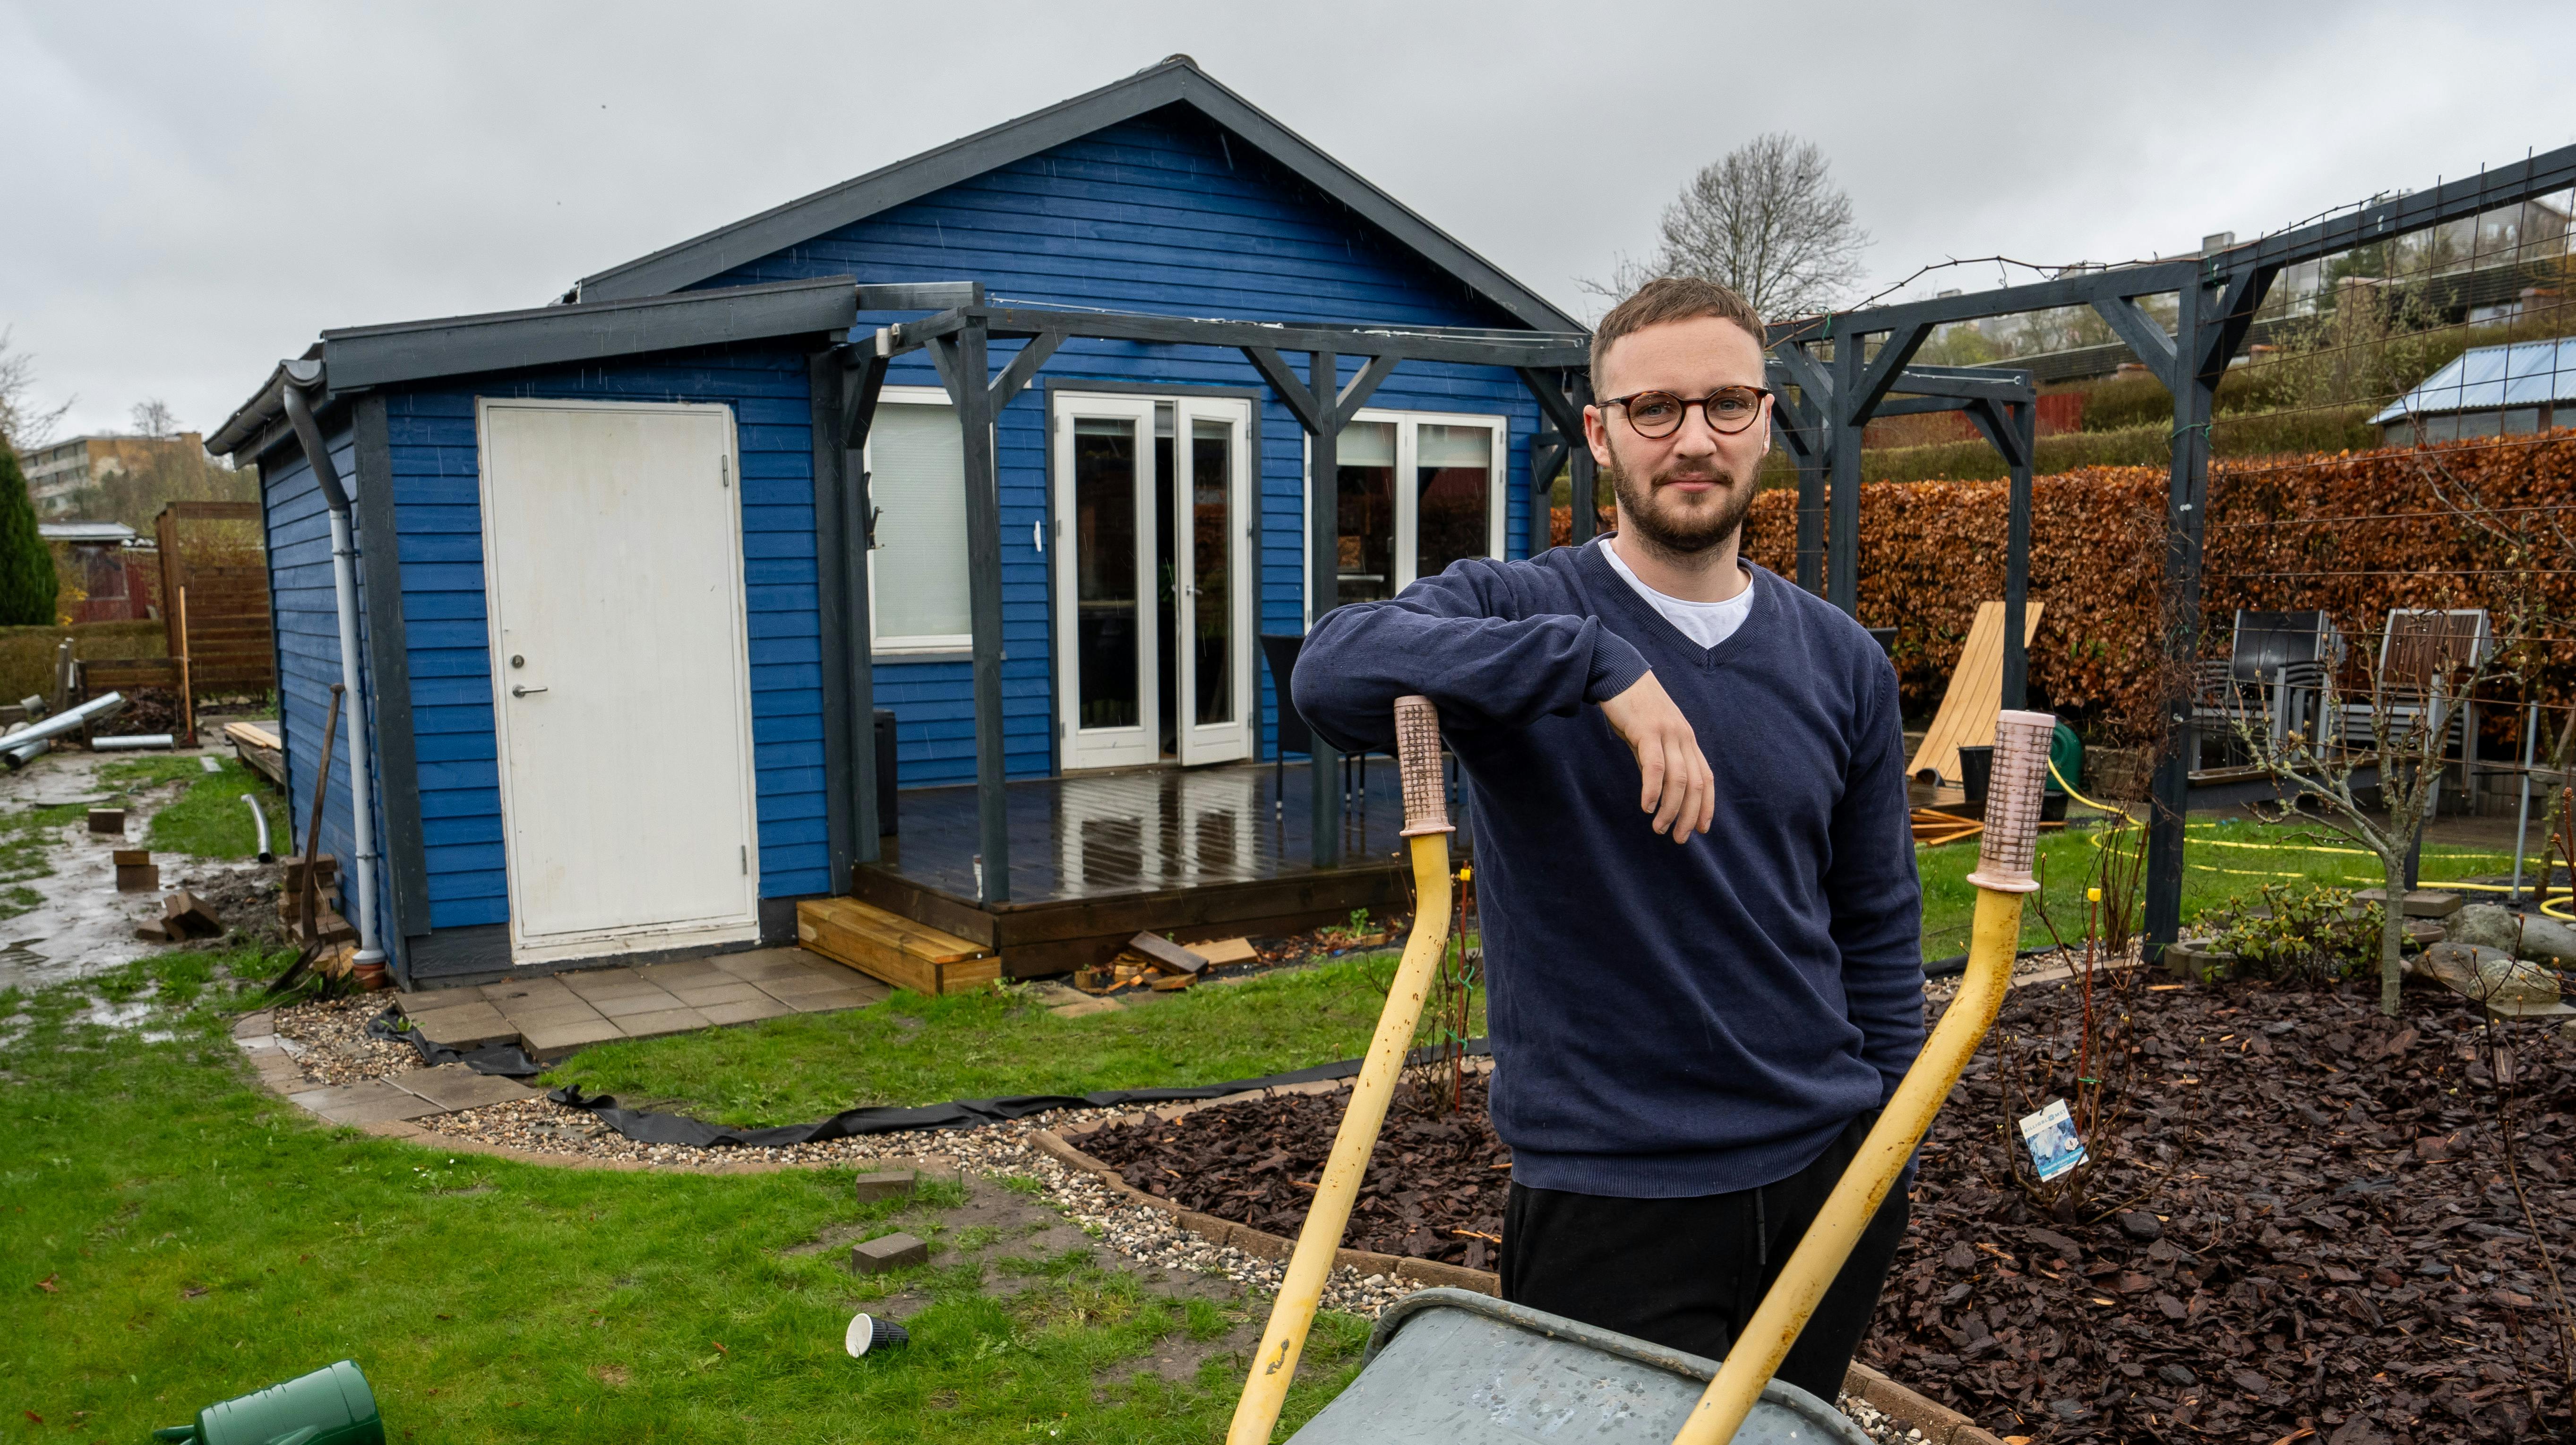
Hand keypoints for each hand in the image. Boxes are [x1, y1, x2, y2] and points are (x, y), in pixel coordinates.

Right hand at [1598, 670, 1713, 842]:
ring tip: (1660, 828)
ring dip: (1672, 808)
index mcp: (1686, 738)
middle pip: (1696, 783)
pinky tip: (1647, 806)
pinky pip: (1655, 766)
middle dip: (1690, 815)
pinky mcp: (1647, 730)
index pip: (1706, 777)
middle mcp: (1683, 736)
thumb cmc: (1631, 706)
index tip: (1702, 829)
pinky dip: (1653, 790)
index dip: (1707, 805)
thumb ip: (1656, 759)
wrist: (1617, 673)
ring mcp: (1667, 733)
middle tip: (1680, 838)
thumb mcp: (1649, 736)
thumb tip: (1658, 788)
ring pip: (1679, 778)